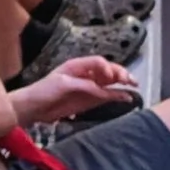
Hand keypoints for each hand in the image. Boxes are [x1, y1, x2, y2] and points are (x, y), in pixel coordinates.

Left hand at [11, 55, 137, 123]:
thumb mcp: (63, 84)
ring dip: (122, 82)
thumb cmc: (44, 90)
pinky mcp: (91, 100)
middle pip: (107, 70)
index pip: (98, 62)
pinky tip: (128, 97)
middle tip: (130, 80)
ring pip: (111, 82)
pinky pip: (108, 95)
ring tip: (134, 85)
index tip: (110, 77)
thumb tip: (103, 90)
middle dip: (120, 73)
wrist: (35, 107)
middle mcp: (86, 74)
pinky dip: (118, 95)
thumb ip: (84, 86)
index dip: (107, 67)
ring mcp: (89, 87)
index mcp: (77, 66)